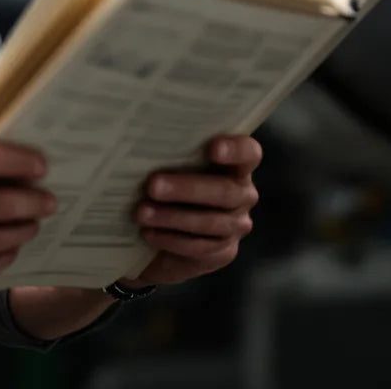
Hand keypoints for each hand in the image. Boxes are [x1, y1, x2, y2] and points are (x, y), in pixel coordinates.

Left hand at [127, 135, 260, 287]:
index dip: (236, 150)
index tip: (213, 148)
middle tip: (152, 185)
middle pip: (225, 191)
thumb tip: (145, 141)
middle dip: (186, 188)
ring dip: (172, 217)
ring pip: (210, 222)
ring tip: (142, 212)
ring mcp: (236, 224)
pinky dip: (172, 239)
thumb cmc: (173, 180)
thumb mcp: (176, 164)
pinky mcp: (224, 250)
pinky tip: (149, 233)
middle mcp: (243, 194)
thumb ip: (173, 153)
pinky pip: (201, 247)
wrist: (174, 227)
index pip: (249, 153)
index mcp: (236, 165)